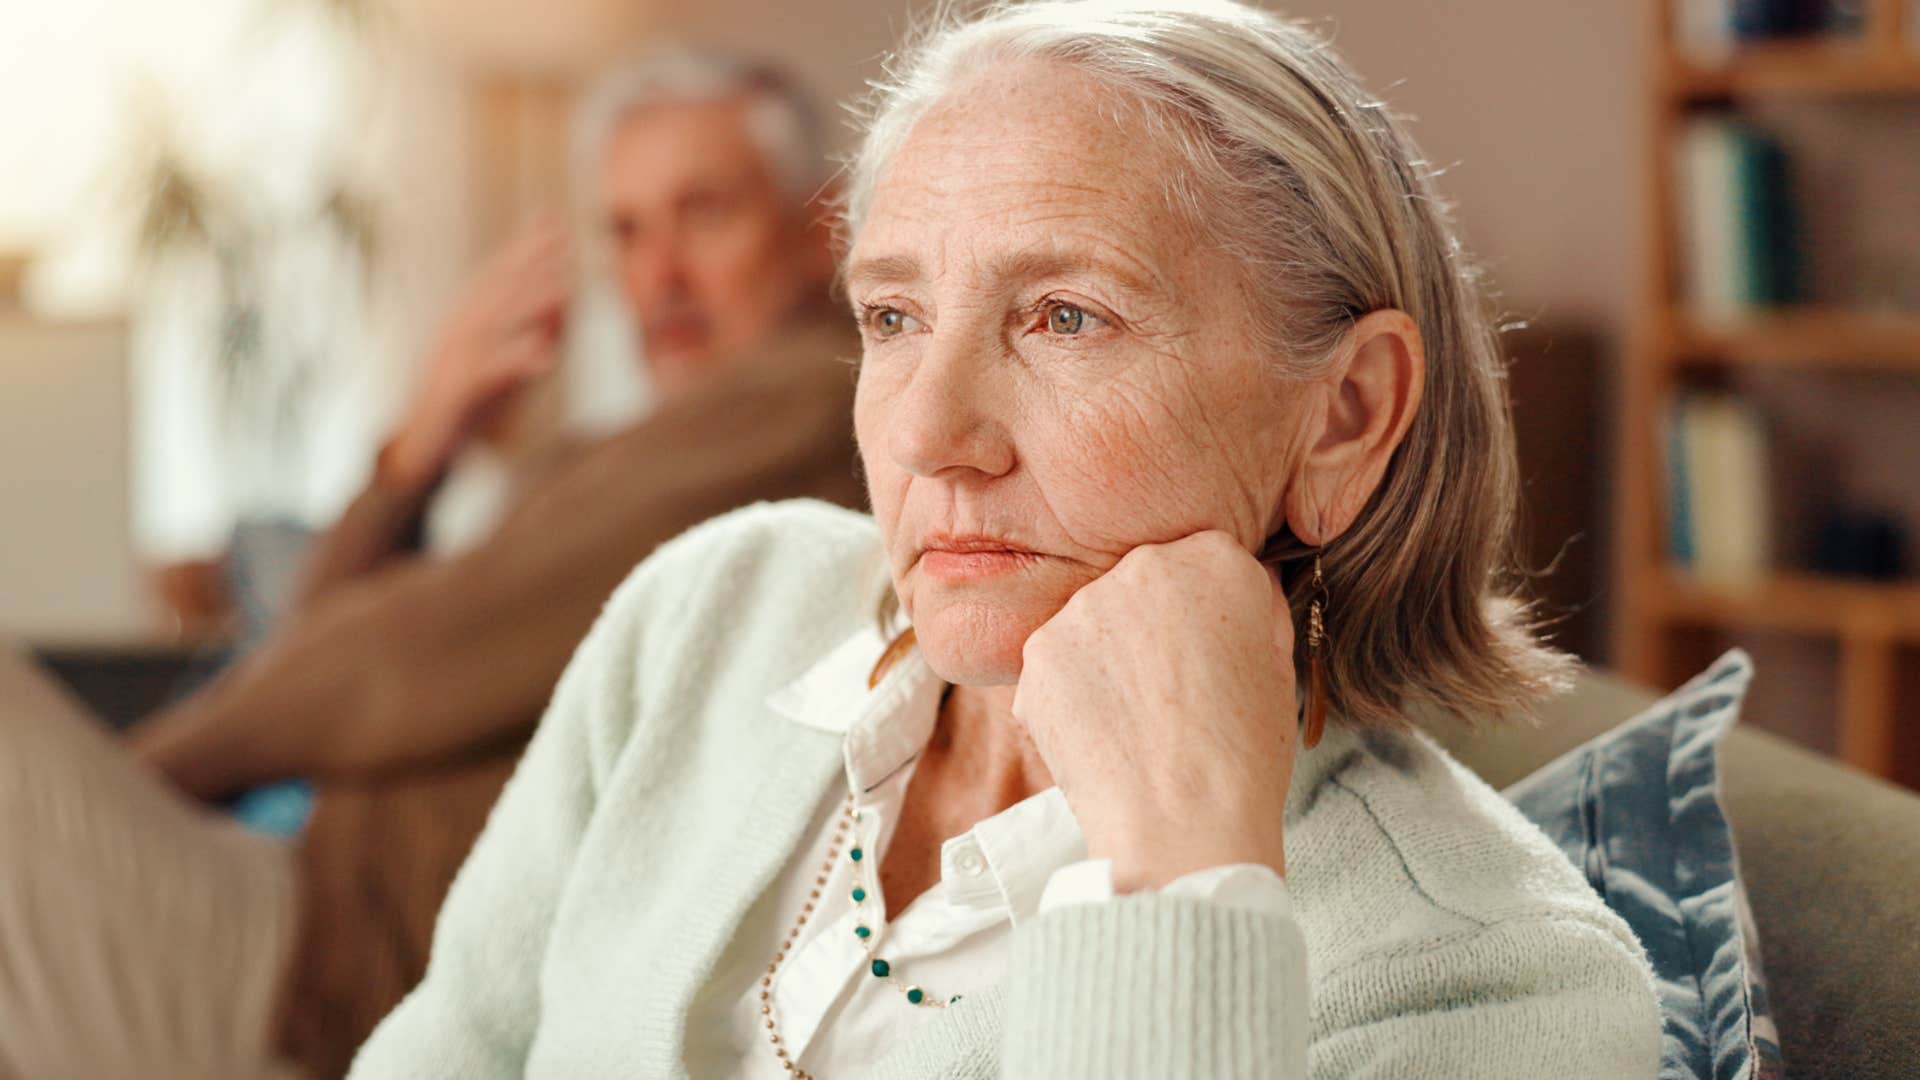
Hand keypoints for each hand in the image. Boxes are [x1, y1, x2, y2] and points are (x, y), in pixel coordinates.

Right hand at [387, 221, 570, 487]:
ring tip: (562, 289)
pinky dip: (515, 362)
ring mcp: (454, 358)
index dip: (525, 249)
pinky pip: (487, 374)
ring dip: (527, 304)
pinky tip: (543, 358)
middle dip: (529, 262)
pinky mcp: (456, 391)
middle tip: (563, 238)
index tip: (556, 224)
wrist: (422, 444)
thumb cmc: (466, 402)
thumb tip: (562, 306)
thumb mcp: (501, 362)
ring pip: (493, 324)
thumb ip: (528, 333)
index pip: (498, 276)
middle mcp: (459, 331)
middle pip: (496, 290)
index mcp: (467, 320)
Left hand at [1012, 531, 1298, 890]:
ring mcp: (1083, 606)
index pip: (1203, 559)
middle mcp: (1144, 565)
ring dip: (1108, 657)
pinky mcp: (1039, 650)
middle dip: (1151, 625)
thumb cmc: (1243, 754)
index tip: (1209, 652)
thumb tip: (1248, 579)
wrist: (1182, 824)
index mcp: (1215, 559)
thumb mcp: (1277, 666)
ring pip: (1095, 621)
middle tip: (1170, 691)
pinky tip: (1101, 733)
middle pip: (1143, 582)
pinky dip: (1072, 692)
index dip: (1206, 611)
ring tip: (1136, 720)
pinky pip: (1056, 660)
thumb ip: (1258, 605)